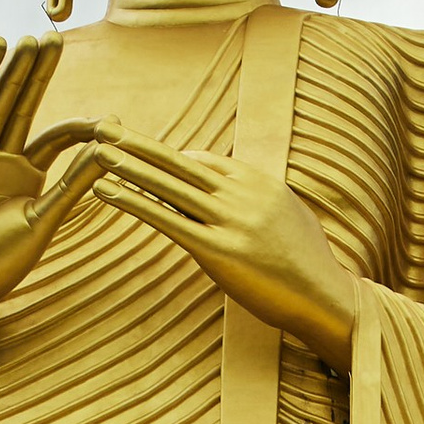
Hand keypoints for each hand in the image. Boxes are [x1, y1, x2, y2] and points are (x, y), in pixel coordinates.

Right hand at [0, 38, 112, 318]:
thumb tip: (109, 150)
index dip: (79, 124)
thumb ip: (73, 184)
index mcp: (27, 176)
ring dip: (11, 70)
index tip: (107, 118)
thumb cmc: (2, 265)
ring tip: (26, 38)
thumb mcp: (44, 220)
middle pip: (22, 106)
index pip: (56, 137)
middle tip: (55, 37)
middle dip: (37, 72)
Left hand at [82, 128, 360, 369]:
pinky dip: (134, 202)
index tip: (140, 151)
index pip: (204, 162)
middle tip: (104, 127)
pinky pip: (167, 219)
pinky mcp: (217, 250)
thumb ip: (258, 199)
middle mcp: (242, 194)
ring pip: (168, 185)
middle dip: (139, 144)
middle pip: (180, 162)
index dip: (169, 158)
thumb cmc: (307, 264)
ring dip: (128, 166)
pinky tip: (107, 191)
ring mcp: (229, 220)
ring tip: (97, 152)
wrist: (326, 296)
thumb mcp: (287, 217)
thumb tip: (234, 192)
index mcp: (258, 182)